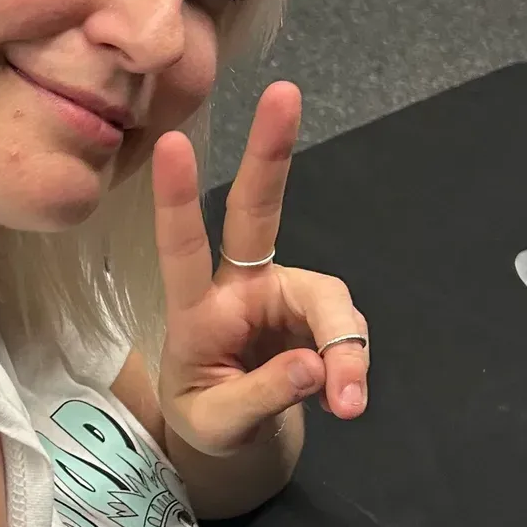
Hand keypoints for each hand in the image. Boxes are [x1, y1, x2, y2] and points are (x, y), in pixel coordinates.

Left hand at [154, 81, 368, 456]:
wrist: (232, 433)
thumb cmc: (205, 416)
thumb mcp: (217, 425)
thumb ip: (260, 397)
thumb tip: (317, 367)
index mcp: (194, 309)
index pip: (182, 248)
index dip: (178, 199)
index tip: (173, 144)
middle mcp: (240, 287)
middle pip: (257, 211)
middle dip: (270, 152)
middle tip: (283, 93)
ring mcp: (283, 295)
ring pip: (328, 299)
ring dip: (347, 347)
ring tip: (347, 403)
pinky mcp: (317, 314)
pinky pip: (347, 331)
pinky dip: (354, 366)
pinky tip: (346, 400)